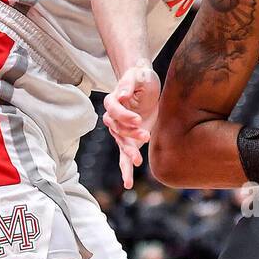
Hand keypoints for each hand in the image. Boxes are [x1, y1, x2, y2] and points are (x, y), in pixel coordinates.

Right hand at [102, 62, 159, 188]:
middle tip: (145, 136)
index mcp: (112, 101)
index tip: (138, 119)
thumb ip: (129, 83)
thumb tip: (122, 95)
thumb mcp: (138, 75)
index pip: (114, 110)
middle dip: (130, 135)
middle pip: (118, 129)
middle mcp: (113, 118)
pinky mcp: (130, 140)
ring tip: (137, 160)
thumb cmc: (141, 77)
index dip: (124, 116)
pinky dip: (126, 170)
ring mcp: (120, 131)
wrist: (145, 85)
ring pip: (121, 144)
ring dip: (129, 152)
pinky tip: (127, 183)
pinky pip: (124, 157)